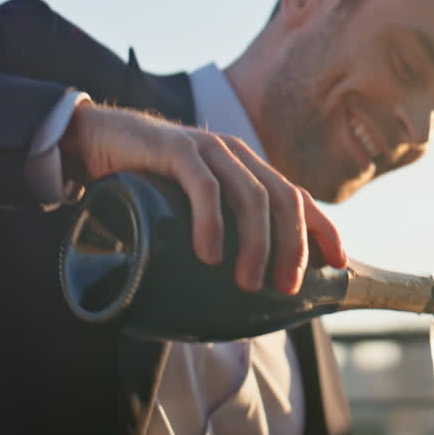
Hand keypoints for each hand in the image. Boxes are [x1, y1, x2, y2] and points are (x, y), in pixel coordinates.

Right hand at [59, 99, 346, 293]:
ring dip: (255, 243)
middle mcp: (236, 156)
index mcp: (247, 169)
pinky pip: (204, 187)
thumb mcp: (192, 209)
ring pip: (251, 196)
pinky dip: (211, 223)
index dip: (323, 229)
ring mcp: (208, 149)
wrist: (95, 141)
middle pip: (284, 200)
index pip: (298, 198)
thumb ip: (218, 233)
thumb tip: (237, 293)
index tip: (339, 265)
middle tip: (285, 288)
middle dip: (293, 246)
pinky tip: (210, 255)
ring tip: (246, 283)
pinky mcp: (176, 150)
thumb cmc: (147, 184)